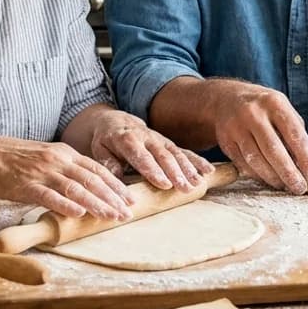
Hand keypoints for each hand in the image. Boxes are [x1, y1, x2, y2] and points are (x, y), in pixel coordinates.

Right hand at [0, 135, 132, 219]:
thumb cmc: (15, 159)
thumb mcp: (46, 158)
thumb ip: (66, 169)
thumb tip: (87, 187)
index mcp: (64, 153)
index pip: (97, 169)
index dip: (116, 185)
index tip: (130, 199)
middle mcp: (57, 161)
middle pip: (92, 179)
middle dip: (112, 197)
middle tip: (128, 212)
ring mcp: (42, 172)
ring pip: (76, 188)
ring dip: (96, 203)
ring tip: (111, 216)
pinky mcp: (26, 185)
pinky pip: (49, 196)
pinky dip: (66, 205)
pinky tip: (79, 213)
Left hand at [89, 110, 213, 190]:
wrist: (116, 121)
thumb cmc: (106, 140)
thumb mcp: (99, 149)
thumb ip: (107, 163)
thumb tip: (115, 180)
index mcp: (127, 138)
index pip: (141, 156)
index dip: (153, 170)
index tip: (164, 184)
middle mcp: (147, 137)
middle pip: (163, 155)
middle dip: (176, 172)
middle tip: (185, 188)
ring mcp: (160, 140)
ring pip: (176, 153)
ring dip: (189, 168)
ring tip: (198, 183)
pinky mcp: (169, 143)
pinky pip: (185, 151)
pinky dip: (197, 161)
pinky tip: (208, 171)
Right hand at [214, 83, 307, 194]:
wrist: (226, 99)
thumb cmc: (263, 107)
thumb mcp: (281, 108)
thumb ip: (294, 131)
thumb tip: (306, 163)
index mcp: (274, 103)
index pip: (294, 134)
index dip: (306, 158)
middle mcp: (253, 114)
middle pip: (273, 149)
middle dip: (289, 172)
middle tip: (300, 188)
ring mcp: (236, 127)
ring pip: (256, 159)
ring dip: (273, 177)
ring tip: (286, 186)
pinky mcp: (225, 141)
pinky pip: (243, 164)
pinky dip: (258, 175)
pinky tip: (269, 180)